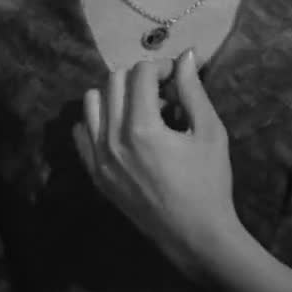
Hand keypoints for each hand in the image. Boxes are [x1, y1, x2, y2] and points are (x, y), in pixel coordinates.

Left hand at [72, 49, 242, 276]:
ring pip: (92, 102)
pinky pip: (81, 132)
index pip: (140, 73)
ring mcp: (98, 158)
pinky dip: (98, 121)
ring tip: (140, 109)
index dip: (161, 66)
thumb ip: (192, 90)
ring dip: (115, 95)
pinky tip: (121, 129)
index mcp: (142, 127)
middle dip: (139, 77)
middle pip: (114, 81)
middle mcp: (112, 139)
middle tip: (162, 92)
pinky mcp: (94, 174)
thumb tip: (186, 55)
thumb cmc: (209, 184)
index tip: (176, 76)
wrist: (195, 236)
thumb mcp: (209, 132)